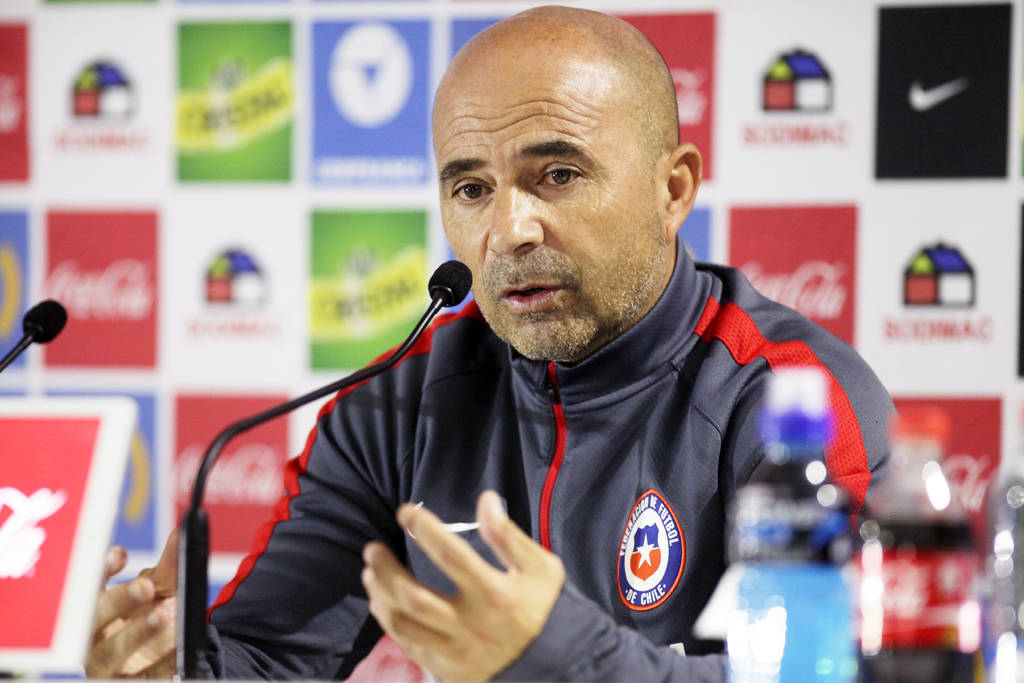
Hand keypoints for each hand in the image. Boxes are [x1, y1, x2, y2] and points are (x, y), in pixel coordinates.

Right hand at [85, 531, 176, 677]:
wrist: (169, 657)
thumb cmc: (155, 616)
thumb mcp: (165, 590)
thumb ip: (170, 565)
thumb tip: (180, 533)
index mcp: (96, 607)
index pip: (87, 588)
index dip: (99, 572)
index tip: (119, 554)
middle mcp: (92, 638)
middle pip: (93, 620)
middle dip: (117, 600)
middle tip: (145, 585)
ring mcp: (104, 666)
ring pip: (108, 654)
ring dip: (134, 634)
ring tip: (163, 616)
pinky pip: (139, 679)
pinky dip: (158, 666)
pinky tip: (176, 654)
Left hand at [362, 491, 564, 680]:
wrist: (557, 662)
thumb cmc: (545, 608)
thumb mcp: (541, 567)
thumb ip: (509, 535)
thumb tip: (486, 501)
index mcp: (496, 595)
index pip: (451, 556)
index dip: (424, 529)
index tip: (405, 512)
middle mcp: (472, 626)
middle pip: (413, 597)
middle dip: (386, 569)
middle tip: (372, 548)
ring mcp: (457, 651)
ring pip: (404, 624)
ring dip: (380, 596)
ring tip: (371, 572)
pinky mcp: (448, 670)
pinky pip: (408, 646)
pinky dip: (389, 622)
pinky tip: (383, 601)